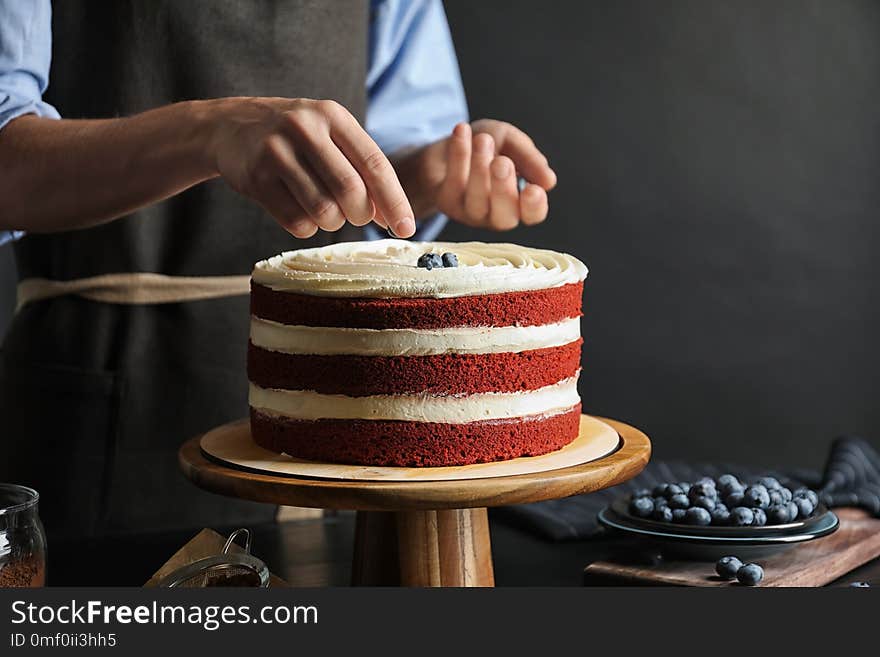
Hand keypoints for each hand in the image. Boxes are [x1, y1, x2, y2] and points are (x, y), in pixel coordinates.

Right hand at [210, 97, 415, 237]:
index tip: (407, 228)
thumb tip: (393, 217)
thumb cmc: (294, 139)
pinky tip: (299, 210)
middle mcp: (305, 127)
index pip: (375, 164)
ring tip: (325, 211)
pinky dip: (306, 227)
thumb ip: (361, 169)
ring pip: (324, 211)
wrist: (229, 127)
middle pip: (351, 191)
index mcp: (333, 116)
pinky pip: (296, 222)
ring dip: (332, 223)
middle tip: (356, 216)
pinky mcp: (255, 177)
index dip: (395, 201)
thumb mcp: (329, 137)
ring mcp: (277, 152)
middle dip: (360, 214)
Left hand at [397, 119, 556, 229]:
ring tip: (483, 139)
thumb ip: (530, 159)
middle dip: (503, 190)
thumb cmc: (487, 147)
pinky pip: (453, 182)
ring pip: (476, 201)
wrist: (451, 142)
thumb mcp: (512, 143)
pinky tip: (461, 130)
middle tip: (502, 162)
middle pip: (504, 217)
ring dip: (480, 168)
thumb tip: (548, 181)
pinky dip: (458, 153)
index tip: (533, 188)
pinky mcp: (446, 202)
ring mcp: (469, 212)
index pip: (532, 214)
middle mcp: (495, 214)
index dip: (534, 206)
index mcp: (519, 203)